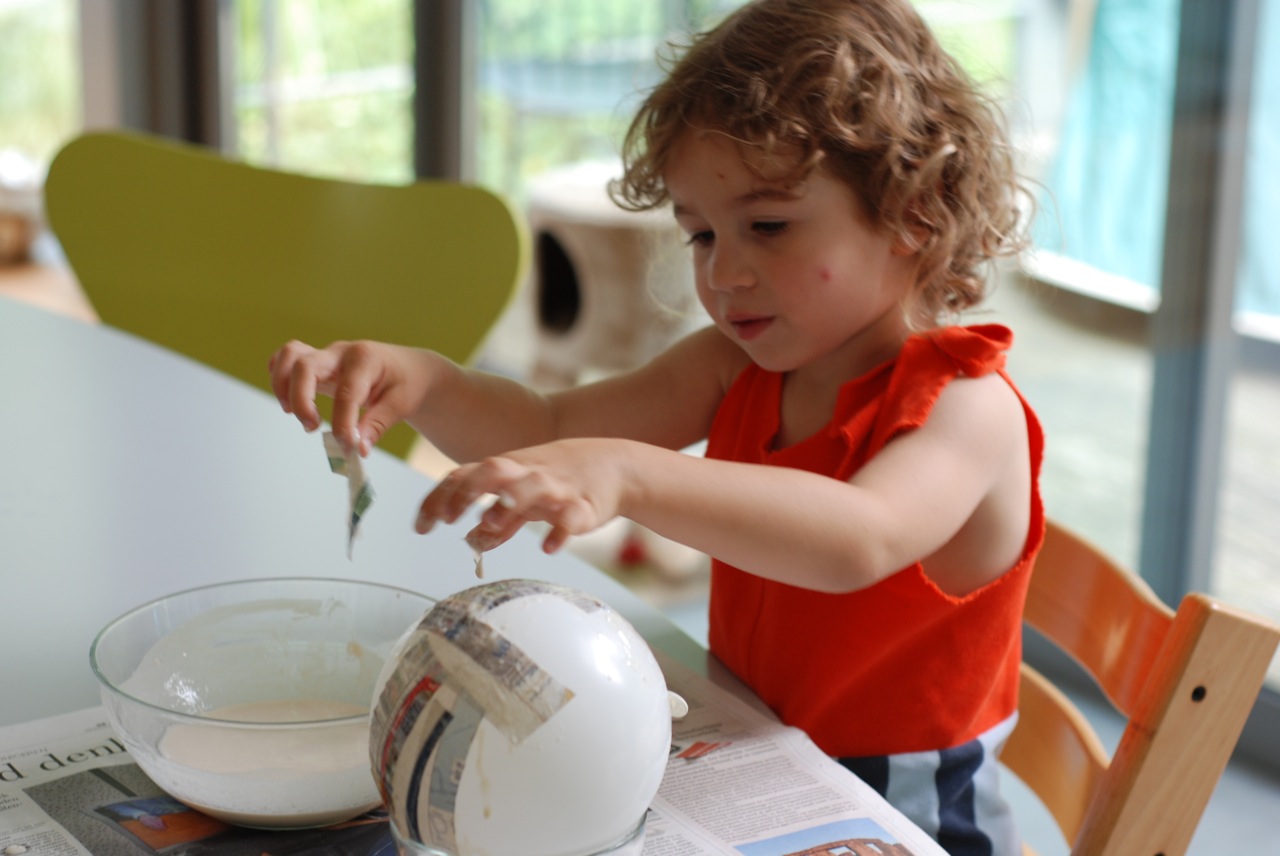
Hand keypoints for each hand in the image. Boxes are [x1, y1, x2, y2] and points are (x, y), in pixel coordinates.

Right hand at [268, 340, 434, 454]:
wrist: (408, 368)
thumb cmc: (406, 384)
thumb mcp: (401, 404)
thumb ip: (377, 425)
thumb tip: (358, 449)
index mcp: (366, 359)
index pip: (346, 392)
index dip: (343, 423)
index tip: (348, 447)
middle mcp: (341, 352)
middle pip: (305, 365)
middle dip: (302, 400)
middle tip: (312, 428)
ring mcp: (326, 355)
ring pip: (289, 355)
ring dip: (282, 385)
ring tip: (293, 414)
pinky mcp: (317, 364)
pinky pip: (286, 360)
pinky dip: (279, 377)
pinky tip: (289, 402)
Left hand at [416, 439, 631, 554]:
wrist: (617, 465)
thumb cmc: (564, 479)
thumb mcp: (526, 496)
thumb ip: (500, 521)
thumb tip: (471, 540)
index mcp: (508, 468)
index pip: (464, 476)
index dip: (439, 499)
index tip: (421, 528)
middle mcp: (527, 472)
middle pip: (492, 470)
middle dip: (467, 491)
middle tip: (449, 518)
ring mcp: (556, 486)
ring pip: (530, 487)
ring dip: (508, 504)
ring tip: (488, 523)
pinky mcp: (585, 503)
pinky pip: (572, 515)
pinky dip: (559, 531)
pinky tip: (548, 547)